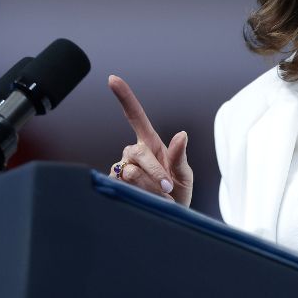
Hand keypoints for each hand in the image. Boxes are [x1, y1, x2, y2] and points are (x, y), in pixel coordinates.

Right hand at [107, 74, 193, 206]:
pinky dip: (141, 195)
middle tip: (169, 188)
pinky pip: (124, 186)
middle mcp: (133, 153)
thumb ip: (180, 157)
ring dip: (150, 187)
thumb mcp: (185, 175)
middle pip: (138, 153)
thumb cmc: (177, 194)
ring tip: (160, 197)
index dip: (124, 97)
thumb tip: (182, 134)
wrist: (167, 218)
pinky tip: (146, 200)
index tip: (112, 79)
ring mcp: (122, 168)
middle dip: (156, 172)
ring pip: (130, 172)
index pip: (135, 116)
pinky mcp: (115, 184)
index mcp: (151, 144)